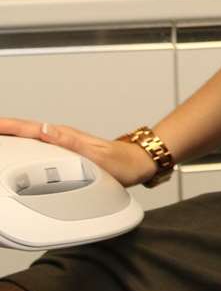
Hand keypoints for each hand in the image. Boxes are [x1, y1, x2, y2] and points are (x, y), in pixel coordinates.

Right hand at [0, 117, 155, 186]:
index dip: (7, 126)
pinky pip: (38, 148)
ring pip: (30, 139)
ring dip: (11, 138)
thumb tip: (46, 130)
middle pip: (25, 132)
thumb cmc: (121, 162)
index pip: (29, 129)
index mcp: (64, 136)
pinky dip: (24, 147)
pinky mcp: (66, 154)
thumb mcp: (95, 154)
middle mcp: (61, 138)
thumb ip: (71, 142)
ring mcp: (62, 145)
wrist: (137, 164)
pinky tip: (18, 153)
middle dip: (4, 130)